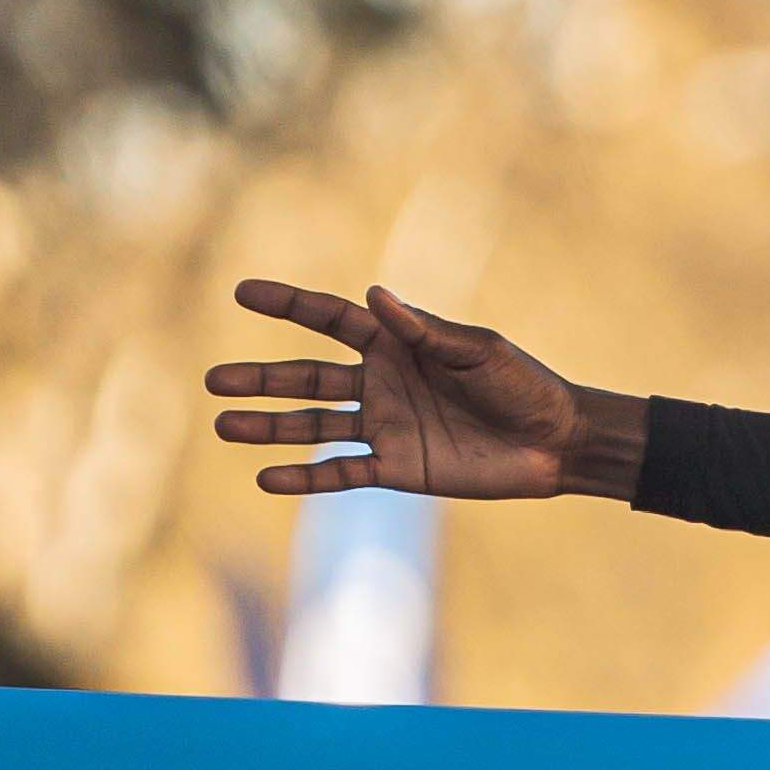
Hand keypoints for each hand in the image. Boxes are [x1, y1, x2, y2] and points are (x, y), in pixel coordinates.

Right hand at [208, 279, 631, 506]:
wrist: (556, 442)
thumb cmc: (523, 384)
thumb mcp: (478, 351)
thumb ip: (424, 330)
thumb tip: (374, 296)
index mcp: (398, 344)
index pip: (330, 319)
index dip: (287, 305)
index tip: (242, 292)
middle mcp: (382, 383)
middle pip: (307, 377)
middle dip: (261, 378)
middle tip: (213, 380)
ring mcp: (385, 427)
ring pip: (313, 425)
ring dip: (269, 427)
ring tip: (223, 424)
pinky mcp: (397, 468)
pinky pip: (341, 473)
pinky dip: (306, 477)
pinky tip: (266, 476)